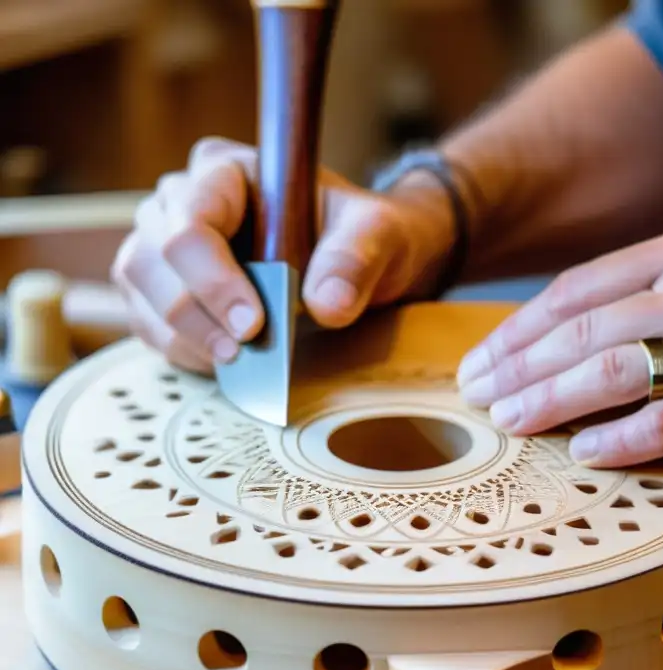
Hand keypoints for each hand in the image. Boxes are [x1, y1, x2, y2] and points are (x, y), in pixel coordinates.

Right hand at [112, 137, 454, 372]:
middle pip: (149, 258)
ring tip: (238, 360)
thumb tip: (328, 304)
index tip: (253, 323)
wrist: (360, 259)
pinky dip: (181, 349)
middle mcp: (180, 200)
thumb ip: (356, 259)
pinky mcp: (162, 287)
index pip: (192, 221)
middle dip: (196, 313)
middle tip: (246, 349)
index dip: (213, 277)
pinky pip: (147, 321)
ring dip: (184, 336)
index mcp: (225, 170)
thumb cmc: (361, 235)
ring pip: (139, 291)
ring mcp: (162, 242)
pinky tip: (224, 361)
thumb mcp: (378, 234)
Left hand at [456, 229, 662, 492]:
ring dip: (548, 403)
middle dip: (517, 367)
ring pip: (611, 375)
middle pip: (583, 331)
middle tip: (477, 395)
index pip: (579, 289)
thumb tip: (566, 338)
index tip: (484, 359)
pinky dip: (617, 442)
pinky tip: (583, 453)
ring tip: (510, 422)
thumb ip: (657, 299)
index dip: (520, 328)